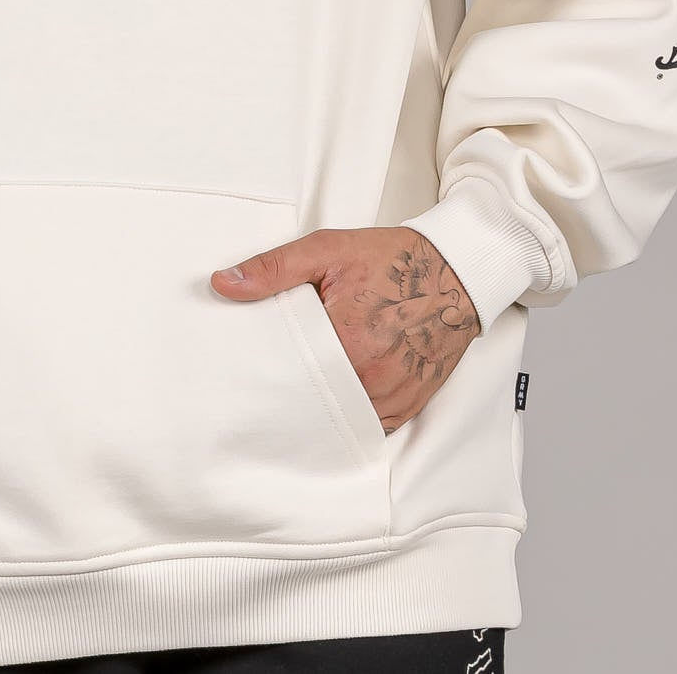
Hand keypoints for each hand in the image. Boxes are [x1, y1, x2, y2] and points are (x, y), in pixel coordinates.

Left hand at [210, 226, 479, 432]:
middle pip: (310, 402)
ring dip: (318, 410)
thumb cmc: (391, 259)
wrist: (454, 272)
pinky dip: (348, 416)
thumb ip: (273, 268)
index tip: (247, 372)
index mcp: (346, 339)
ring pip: (339, 420)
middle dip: (288, 396)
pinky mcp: (408, 406)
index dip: (265, 372)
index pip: (287, 372)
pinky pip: (368, 427)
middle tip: (262, 391)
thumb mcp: (326, 249)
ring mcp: (392, 396)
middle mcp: (372, 376)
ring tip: (295, 396)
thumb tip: (223, 284)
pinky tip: (331, 404)